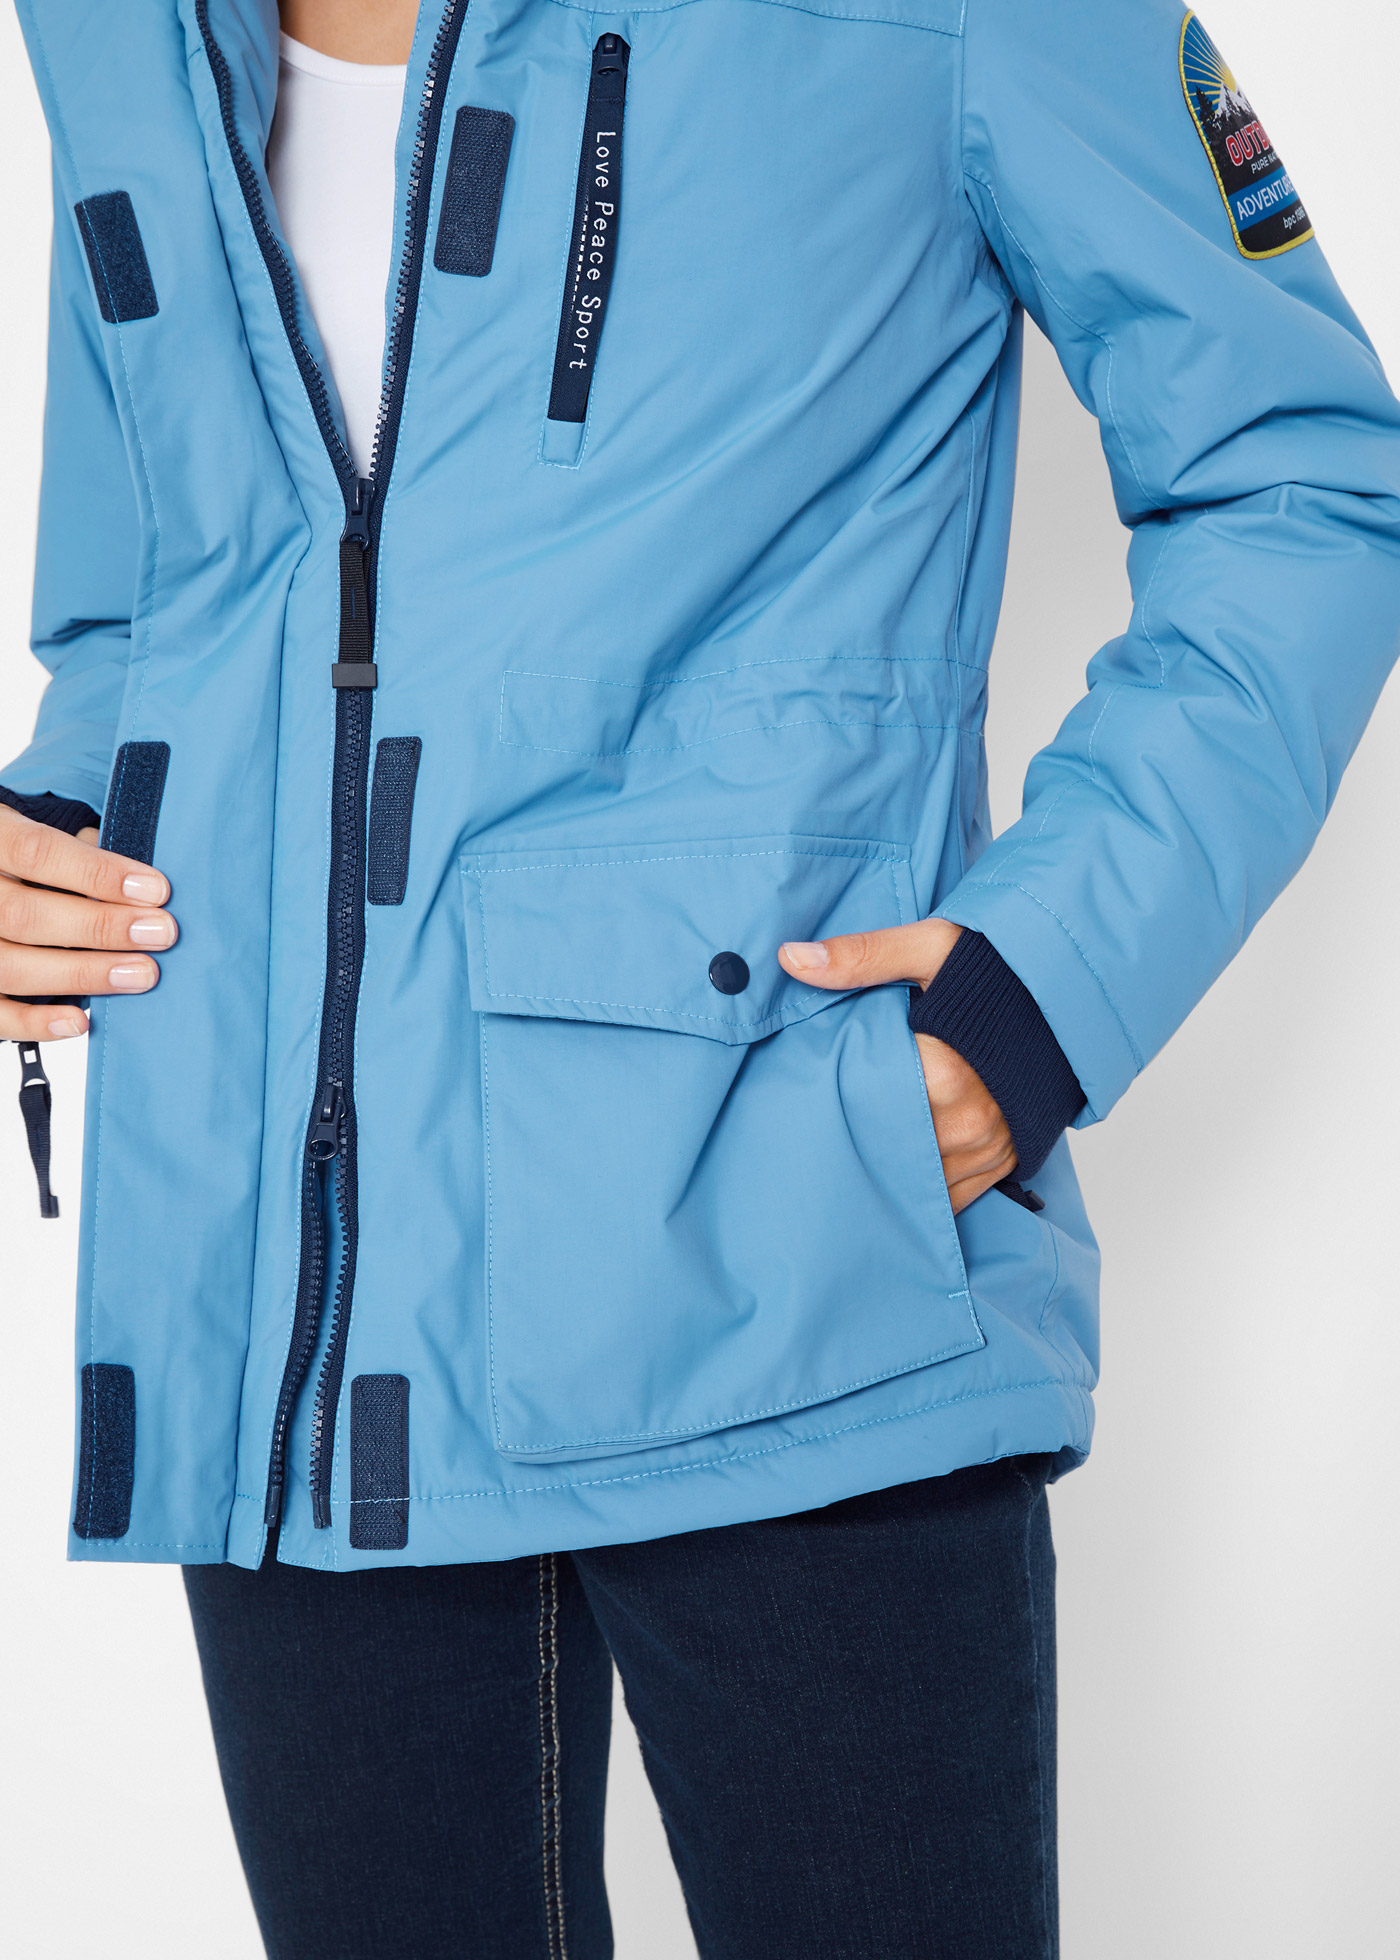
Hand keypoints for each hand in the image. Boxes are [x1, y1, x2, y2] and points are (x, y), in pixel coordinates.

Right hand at [0, 805, 175, 1042]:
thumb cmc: (9, 856)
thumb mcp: (26, 829)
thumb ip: (72, 847)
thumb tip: (128, 878)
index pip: (36, 853)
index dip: (98, 873)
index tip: (156, 890)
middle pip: (25, 915)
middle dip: (101, 927)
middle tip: (160, 933)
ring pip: (11, 966)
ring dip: (82, 974)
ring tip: (141, 974)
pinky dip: (34, 1023)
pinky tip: (79, 1022)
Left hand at [778, 918, 1015, 1213]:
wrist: (1071, 992)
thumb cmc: (1000, 967)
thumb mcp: (931, 946)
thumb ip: (862, 956)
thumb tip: (791, 958)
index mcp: (943, 1072)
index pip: (865, 1104)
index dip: (833, 1097)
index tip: (811, 1088)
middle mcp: (968, 1122)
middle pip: (887, 1149)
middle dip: (855, 1138)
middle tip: (819, 1128)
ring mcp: (988, 1148)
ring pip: (918, 1182)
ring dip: (889, 1167)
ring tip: (855, 1148)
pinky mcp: (1004, 1161)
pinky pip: (953, 1196)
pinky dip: (924, 1185)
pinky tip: (896, 1169)